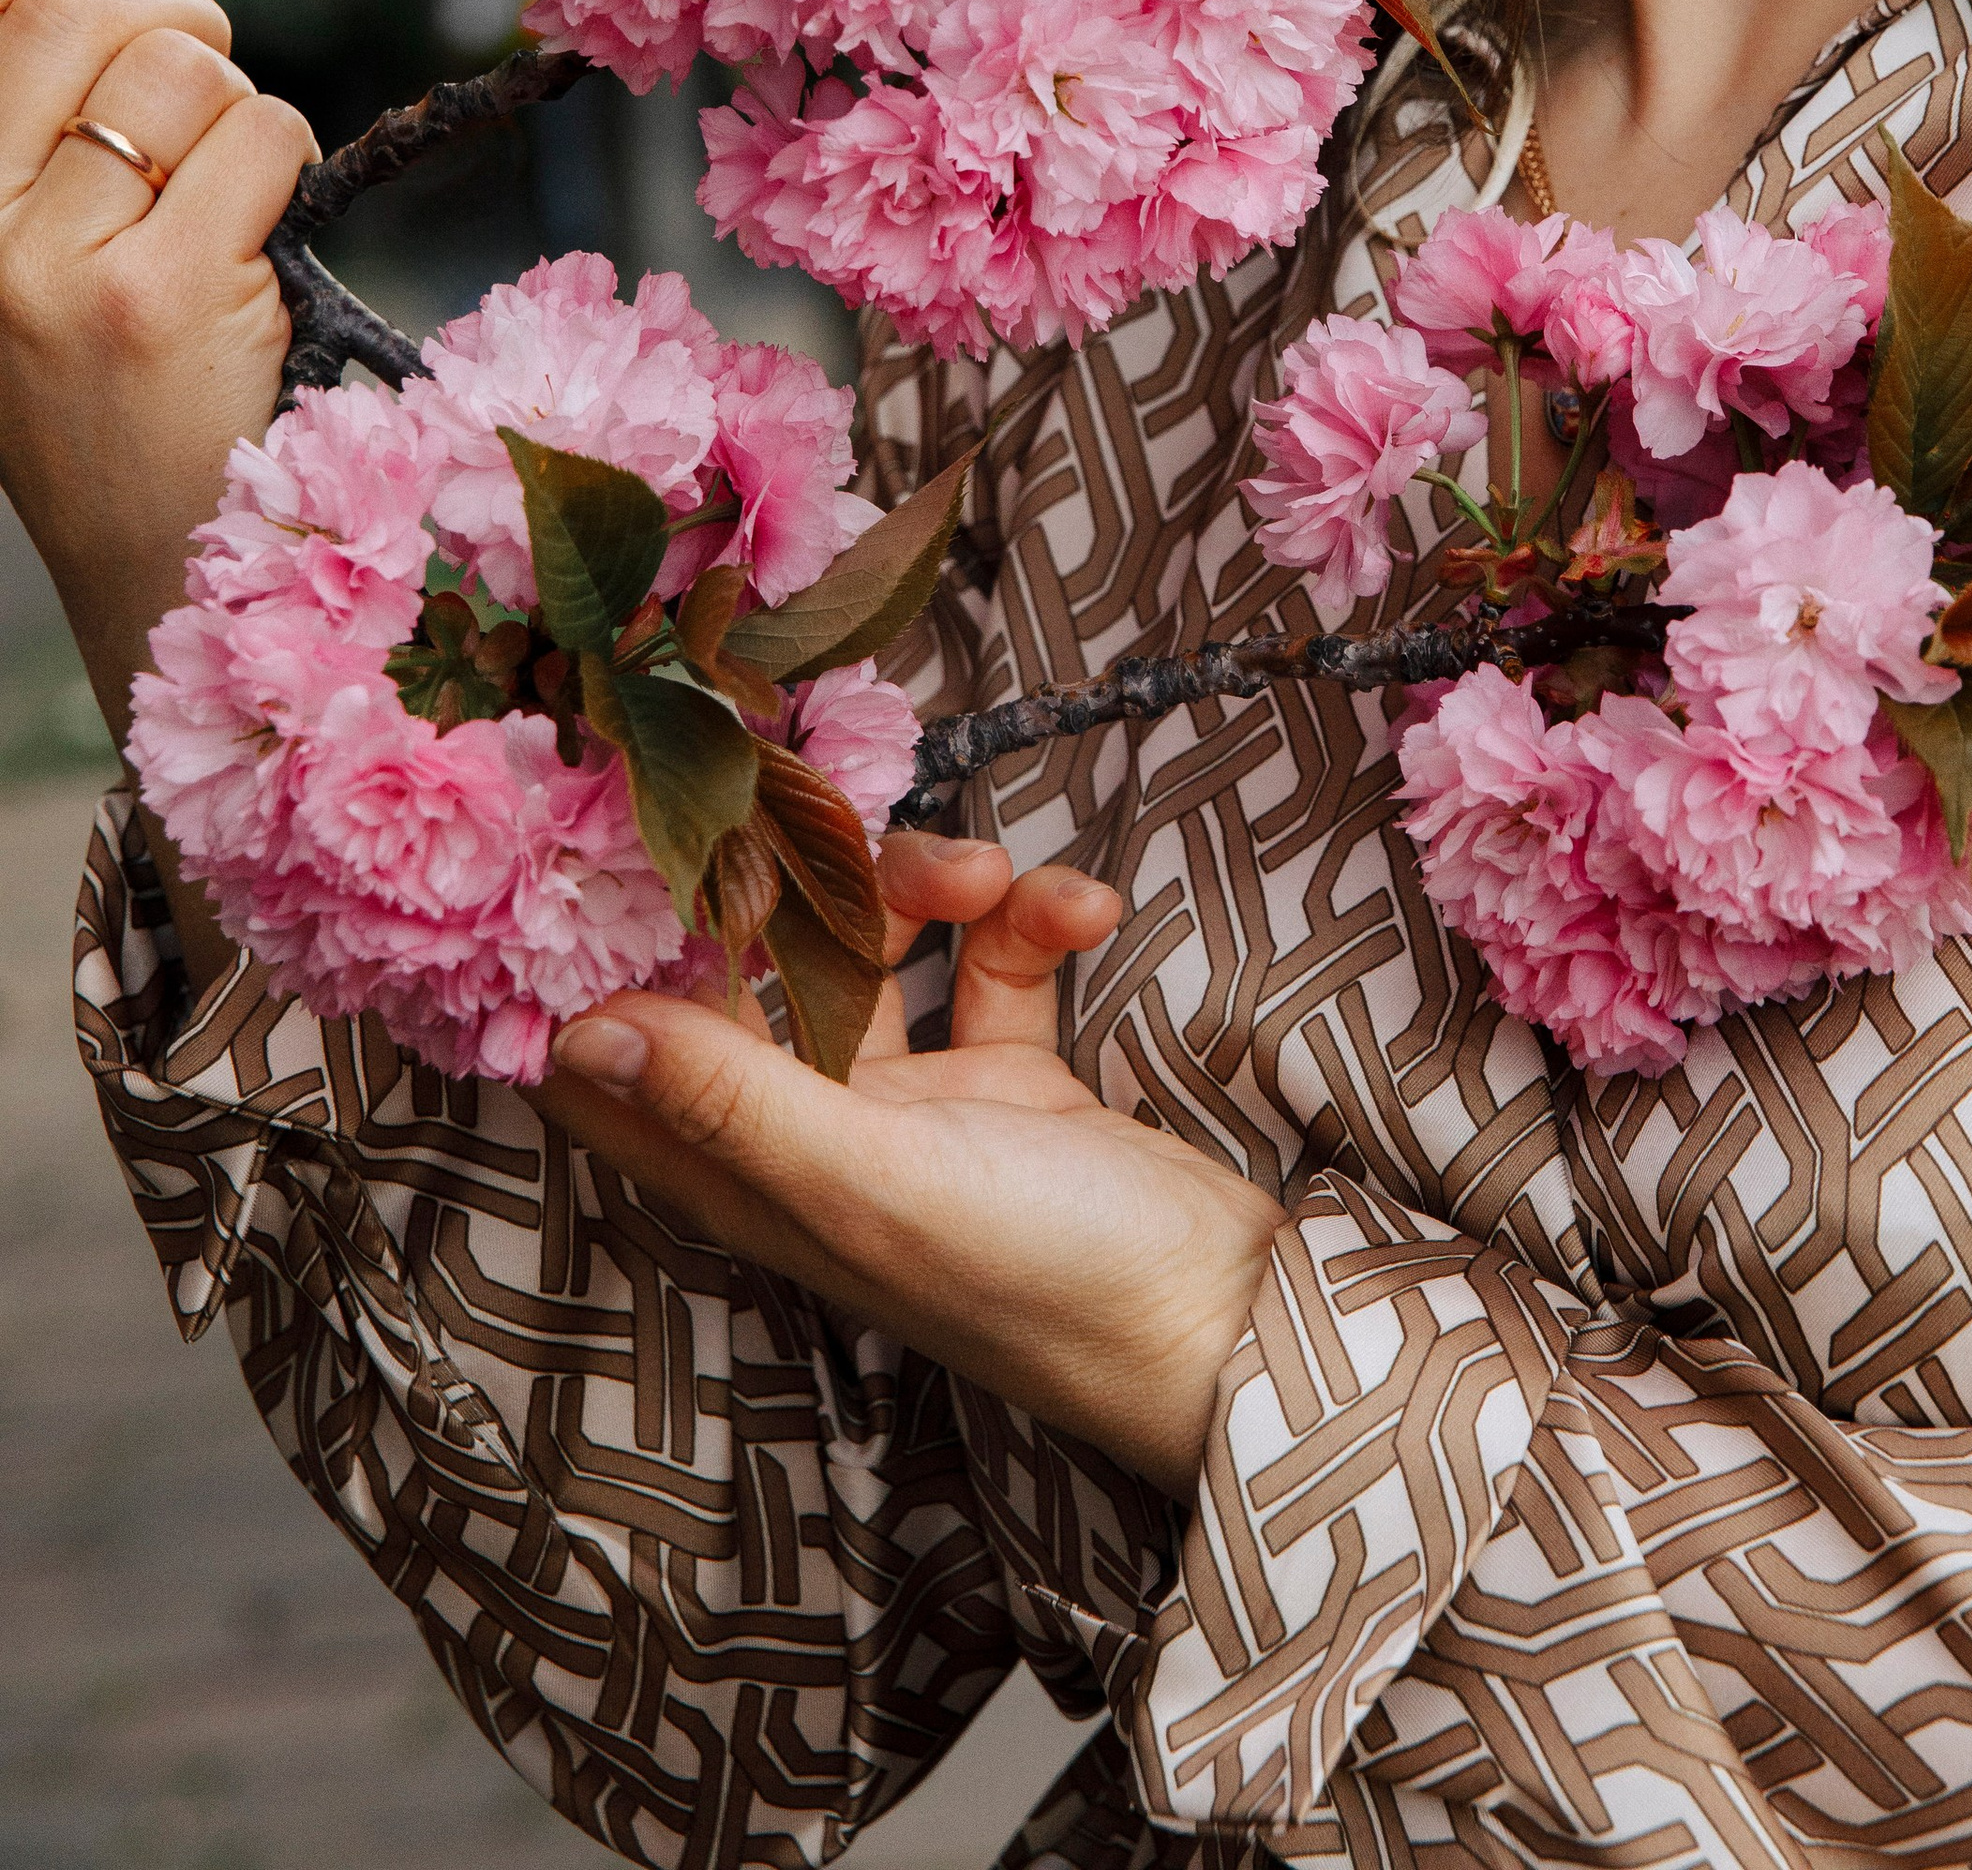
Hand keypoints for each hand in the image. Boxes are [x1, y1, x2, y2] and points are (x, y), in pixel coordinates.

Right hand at [0, 0, 315, 976]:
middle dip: (182, 22)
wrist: (151, 570)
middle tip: (210, 84)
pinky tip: (259, 251)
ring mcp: (49, 266)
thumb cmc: (107, 399)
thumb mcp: (25, 254)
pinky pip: (260, 140)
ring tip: (223, 209)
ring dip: (237, 113)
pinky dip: (286, 168)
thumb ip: (39, 128)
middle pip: (90, 21)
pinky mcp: (152, 301)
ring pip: (186, 76)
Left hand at [543, 833, 1283, 1501]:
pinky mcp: (1010, 1081)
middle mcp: (816, 1140)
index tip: (634, 848)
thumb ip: (731, 1102)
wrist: (1228, 1322)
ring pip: (876, 950)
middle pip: (756, 978)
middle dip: (799, 887)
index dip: (615, 962)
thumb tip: (578, 1033)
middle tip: (832, 814)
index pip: (628, 1069)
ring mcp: (916, 1109)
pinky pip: (993, 962)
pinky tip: (1084, 911)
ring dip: (930, 887)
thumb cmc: (1044, 1280)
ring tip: (993, 872)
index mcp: (755, 1179)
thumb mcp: (875, 1181)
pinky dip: (1033, 920)